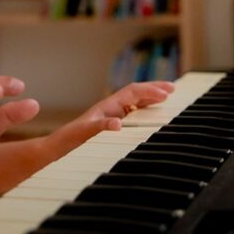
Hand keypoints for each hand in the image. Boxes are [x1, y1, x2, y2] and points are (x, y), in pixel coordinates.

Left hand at [56, 80, 175, 150]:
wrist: (60, 144)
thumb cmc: (72, 137)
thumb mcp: (86, 132)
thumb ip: (102, 126)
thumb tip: (118, 124)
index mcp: (109, 104)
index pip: (133, 92)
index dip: (150, 91)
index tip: (165, 94)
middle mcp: (112, 106)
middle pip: (136, 92)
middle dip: (154, 89)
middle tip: (172, 89)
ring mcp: (112, 113)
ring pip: (135, 100)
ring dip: (150, 97)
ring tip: (166, 96)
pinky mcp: (112, 122)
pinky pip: (132, 110)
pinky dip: (144, 107)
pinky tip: (149, 112)